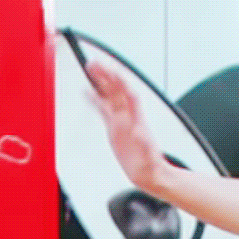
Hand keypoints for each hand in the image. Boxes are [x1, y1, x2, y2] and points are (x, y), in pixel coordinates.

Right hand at [85, 60, 165, 192]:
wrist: (149, 174)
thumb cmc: (151, 167)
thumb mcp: (149, 157)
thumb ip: (144, 145)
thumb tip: (140, 134)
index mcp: (138, 122)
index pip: (130, 96)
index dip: (122, 84)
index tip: (112, 73)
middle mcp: (129, 118)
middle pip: (118, 91)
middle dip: (107, 76)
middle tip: (94, 63)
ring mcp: (121, 121)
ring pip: (110, 96)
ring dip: (102, 82)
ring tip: (90, 68)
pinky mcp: (114, 128)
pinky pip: (103, 109)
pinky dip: (95, 99)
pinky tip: (87, 92)